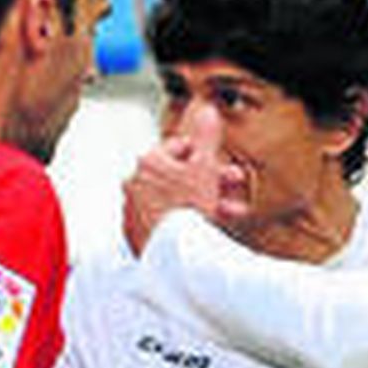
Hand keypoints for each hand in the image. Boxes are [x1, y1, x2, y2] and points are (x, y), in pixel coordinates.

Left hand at [122, 103, 246, 253]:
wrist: (175, 257)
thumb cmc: (187, 211)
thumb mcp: (205, 167)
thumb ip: (206, 137)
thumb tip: (207, 110)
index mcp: (148, 163)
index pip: (179, 147)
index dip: (205, 154)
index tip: (221, 164)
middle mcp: (135, 185)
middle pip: (179, 176)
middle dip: (212, 181)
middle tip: (233, 187)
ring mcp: (134, 213)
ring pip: (176, 202)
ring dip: (205, 203)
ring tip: (230, 214)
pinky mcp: (138, 238)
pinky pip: (167, 224)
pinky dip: (186, 223)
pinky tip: (207, 230)